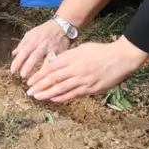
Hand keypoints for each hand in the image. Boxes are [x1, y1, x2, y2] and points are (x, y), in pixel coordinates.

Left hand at [9, 19, 74, 78]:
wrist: (62, 26)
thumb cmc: (44, 31)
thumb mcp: (31, 34)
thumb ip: (22, 44)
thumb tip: (14, 54)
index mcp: (33, 40)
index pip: (24, 51)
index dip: (18, 61)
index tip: (13, 70)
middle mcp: (43, 45)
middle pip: (35, 56)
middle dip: (28, 66)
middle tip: (22, 76)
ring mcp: (53, 49)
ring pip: (47, 60)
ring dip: (42, 71)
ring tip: (36, 81)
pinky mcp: (61, 53)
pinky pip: (57, 62)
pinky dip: (53, 70)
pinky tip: (50, 78)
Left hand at [25, 37, 148, 103]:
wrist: (120, 58)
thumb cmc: (100, 51)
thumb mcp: (81, 49)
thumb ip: (67, 57)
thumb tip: (53, 63)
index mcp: (72, 58)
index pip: (51, 68)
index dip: (39, 75)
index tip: (30, 80)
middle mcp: (75, 69)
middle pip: (53, 79)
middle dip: (39, 86)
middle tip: (29, 92)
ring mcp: (83, 80)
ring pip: (61, 89)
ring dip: (47, 94)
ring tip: (37, 97)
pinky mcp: (91, 89)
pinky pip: (73, 95)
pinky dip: (62, 98)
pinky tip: (53, 99)